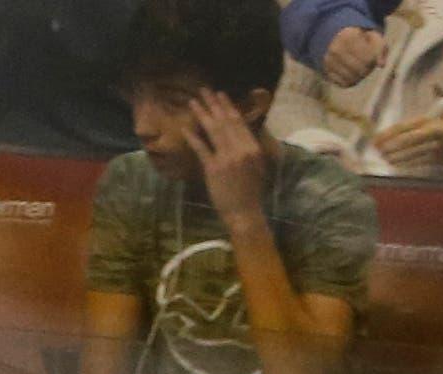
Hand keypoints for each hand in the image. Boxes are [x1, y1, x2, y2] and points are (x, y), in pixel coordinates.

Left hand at [186, 89, 268, 226]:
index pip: (239, 122)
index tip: (220, 95)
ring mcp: (227, 158)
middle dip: (213, 104)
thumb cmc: (251, 193)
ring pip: (213, 130)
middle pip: (225, 121)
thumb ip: (249, 148)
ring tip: (192, 101)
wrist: (245, 214)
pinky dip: (192, 137)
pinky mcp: (214, 168)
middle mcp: (241, 150)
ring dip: (201, 113)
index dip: (228, 106)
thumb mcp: (257, 168)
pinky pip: (201, 148)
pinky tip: (185, 127)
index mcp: (253, 149)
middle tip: (204, 90)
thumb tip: (240, 132)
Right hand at [323, 25, 386, 85]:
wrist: (338, 38)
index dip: (373, 60)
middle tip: (366, 62)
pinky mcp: (327, 72)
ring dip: (360, 76)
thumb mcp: (373, 37)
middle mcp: (336, 49)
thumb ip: (381, 48)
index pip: (368, 59)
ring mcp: (329, 61)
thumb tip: (381, 65)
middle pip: (361, 70)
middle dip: (367, 68)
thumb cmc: (361, 39)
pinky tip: (351, 72)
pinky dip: (351, 81)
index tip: (371, 54)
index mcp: (347, 36)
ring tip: (358, 66)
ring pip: (353, 79)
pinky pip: (344, 84)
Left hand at [375, 109, 442, 173]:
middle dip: (394, 145)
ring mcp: (437, 145)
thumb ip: (403, 131)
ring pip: (416, 151)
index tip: (376, 139)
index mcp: (424, 121)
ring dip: (401, 157)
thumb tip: (378, 138)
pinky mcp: (441, 157)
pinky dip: (409, 164)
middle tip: (381, 151)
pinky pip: (423, 161)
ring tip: (387, 160)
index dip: (389, 133)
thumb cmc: (431, 130)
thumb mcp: (420, 125)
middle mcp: (431, 131)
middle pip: (410, 139)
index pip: (403, 127)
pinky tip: (398, 166)